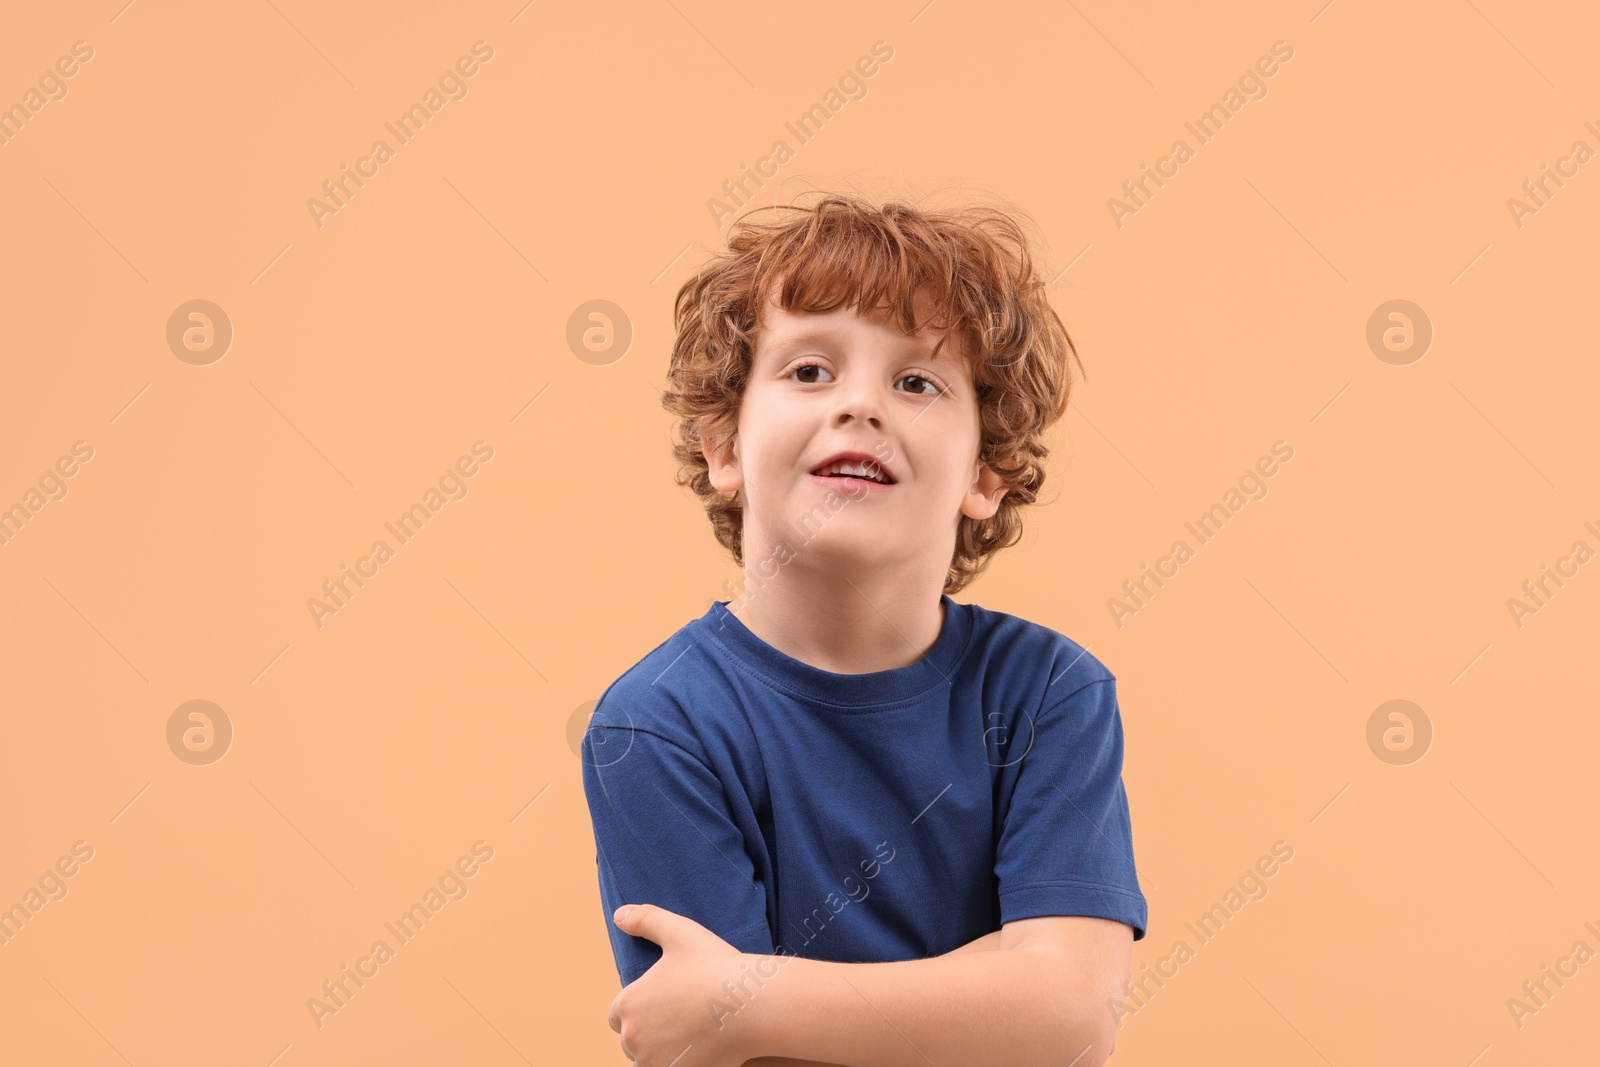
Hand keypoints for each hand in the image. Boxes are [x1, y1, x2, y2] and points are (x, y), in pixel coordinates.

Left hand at [608, 903, 763, 1065]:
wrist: (752, 1007)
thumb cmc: (715, 968)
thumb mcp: (679, 932)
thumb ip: (645, 920)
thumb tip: (620, 915)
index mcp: (629, 1004)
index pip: (618, 1014)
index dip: (640, 1007)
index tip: (665, 1001)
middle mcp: (633, 1039)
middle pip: (633, 1040)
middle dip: (651, 1030)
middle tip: (683, 1016)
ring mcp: (653, 1063)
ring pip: (650, 1059)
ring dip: (663, 1051)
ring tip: (693, 1032)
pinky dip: (680, 1062)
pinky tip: (700, 1048)